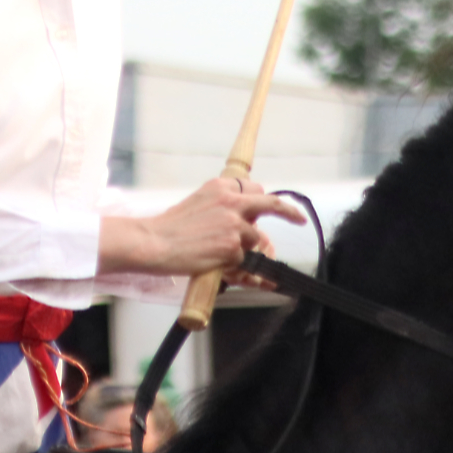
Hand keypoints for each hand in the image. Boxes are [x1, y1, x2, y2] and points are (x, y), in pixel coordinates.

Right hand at [97, 177, 303, 276]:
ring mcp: (234, 224)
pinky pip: (243, 259)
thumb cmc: (169, 227)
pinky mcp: (232, 246)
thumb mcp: (197, 203)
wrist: (153, 242)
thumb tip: (243, 221)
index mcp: (220, 187)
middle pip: (271, 204)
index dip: (264, 201)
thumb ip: (221, 207)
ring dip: (248, 251)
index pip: (254, 189)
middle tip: (299, 220)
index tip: (278, 206)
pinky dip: (235, 266)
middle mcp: (231, 201)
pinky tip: (218, 266)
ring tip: (225, 258)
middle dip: (289, 212)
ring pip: (256, 239)